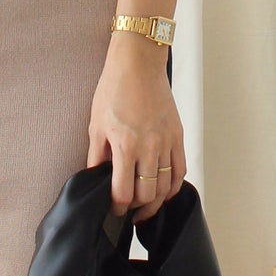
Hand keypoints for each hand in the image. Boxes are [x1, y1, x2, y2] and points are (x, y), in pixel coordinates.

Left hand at [86, 40, 185, 222]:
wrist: (138, 64)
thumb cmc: (114, 89)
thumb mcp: (96, 124)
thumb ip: (96, 156)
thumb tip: (95, 179)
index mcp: (125, 145)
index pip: (123, 192)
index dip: (117, 207)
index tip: (114, 209)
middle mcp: (149, 146)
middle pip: (147, 194)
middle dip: (137, 207)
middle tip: (129, 210)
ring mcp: (166, 141)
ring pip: (165, 186)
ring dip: (155, 201)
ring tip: (146, 207)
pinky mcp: (177, 135)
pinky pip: (180, 170)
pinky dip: (173, 186)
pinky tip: (164, 191)